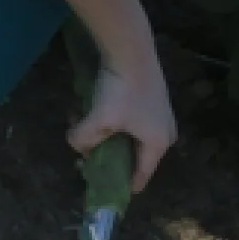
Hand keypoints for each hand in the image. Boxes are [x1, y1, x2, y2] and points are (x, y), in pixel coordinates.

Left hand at [67, 59, 176, 192]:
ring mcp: (157, 115)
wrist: (130, 50)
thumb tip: (75, 145)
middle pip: (131, 156)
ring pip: (125, 137)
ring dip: (102, 136)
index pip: (141, 176)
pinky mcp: (147, 100)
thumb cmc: (120, 91)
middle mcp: (163, 133)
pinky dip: (107, 121)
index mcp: (158, 144)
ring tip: (81, 129)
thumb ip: (82, 140)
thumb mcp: (98, 121)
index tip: (101, 189)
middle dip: (105, 157)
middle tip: (83, 156)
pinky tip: (88, 112)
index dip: (120, 186)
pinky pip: (125, 121)